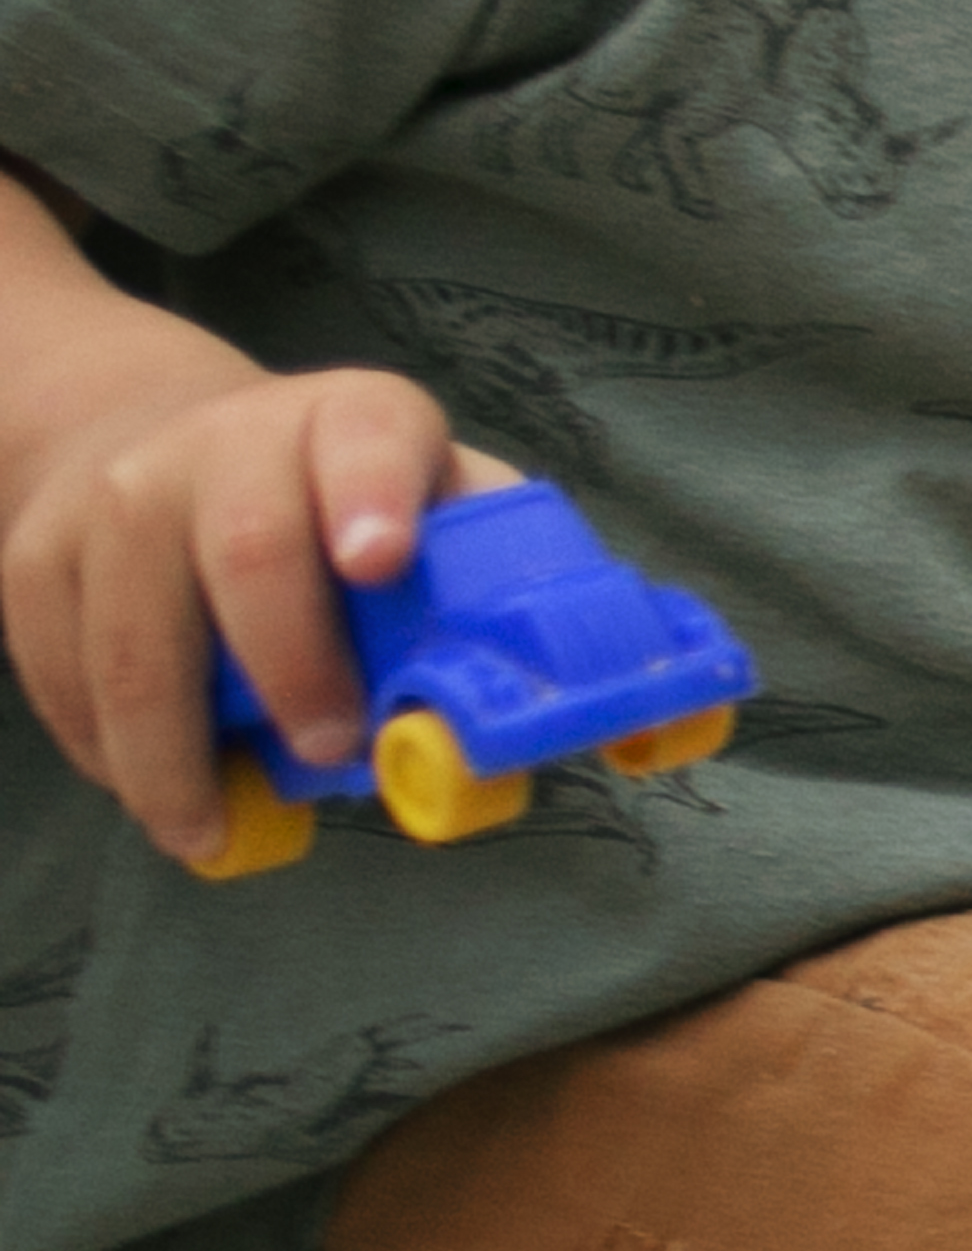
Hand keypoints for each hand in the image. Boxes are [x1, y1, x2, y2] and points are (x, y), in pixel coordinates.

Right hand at [1, 361, 502, 867]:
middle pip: (250, 551)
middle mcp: (229, 442)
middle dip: (290, 664)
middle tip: (328, 749)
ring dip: (172, 750)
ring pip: (132, 633)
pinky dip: (103, 750)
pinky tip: (152, 794)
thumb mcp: (444, 514)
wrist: (172, 440)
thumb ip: (516, 606)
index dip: (375, 494)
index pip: (372, 437)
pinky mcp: (36, 556)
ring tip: (210, 828)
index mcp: (356, 422)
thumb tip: (633, 734)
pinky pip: (59, 671)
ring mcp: (120, 496)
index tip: (381, 562)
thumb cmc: (349, 505)